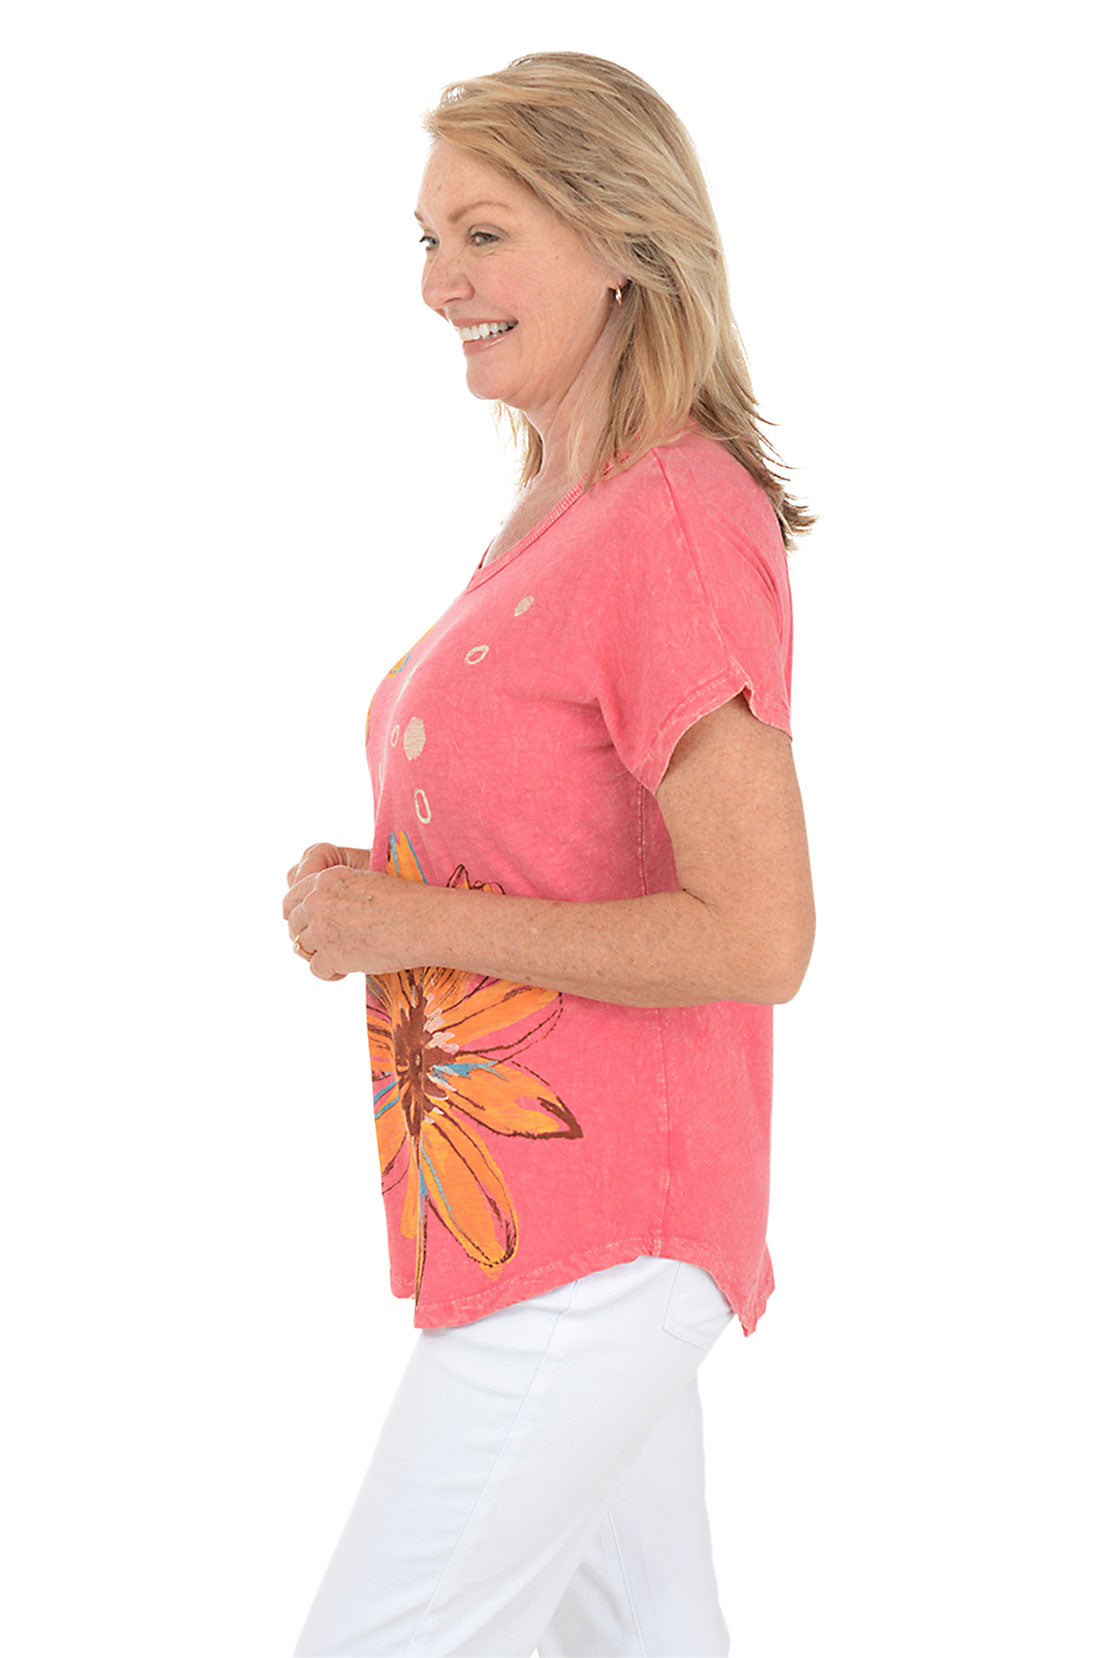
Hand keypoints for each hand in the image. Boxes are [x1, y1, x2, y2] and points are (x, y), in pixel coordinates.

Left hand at [284, 851, 411, 980]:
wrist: (424, 923)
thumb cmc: (406, 903)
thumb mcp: (366, 881)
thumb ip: (338, 891)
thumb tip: (321, 911)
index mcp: (327, 878)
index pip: (293, 897)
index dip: (298, 914)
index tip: (307, 925)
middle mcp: (318, 900)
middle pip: (293, 923)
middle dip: (307, 935)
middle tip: (326, 945)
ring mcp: (322, 928)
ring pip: (302, 947)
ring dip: (319, 954)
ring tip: (341, 958)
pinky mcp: (331, 955)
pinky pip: (315, 969)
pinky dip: (329, 973)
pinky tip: (346, 971)